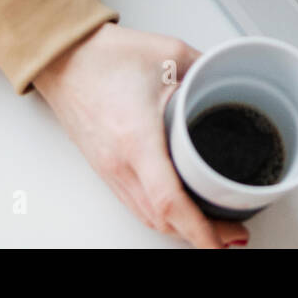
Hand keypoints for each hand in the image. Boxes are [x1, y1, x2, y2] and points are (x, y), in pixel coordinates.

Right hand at [33, 23, 249, 248]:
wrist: (62, 57)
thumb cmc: (105, 56)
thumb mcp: (171, 54)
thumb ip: (208, 70)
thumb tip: (234, 79)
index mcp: (137, 139)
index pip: (170, 200)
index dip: (200, 229)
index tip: (223, 243)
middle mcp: (120, 163)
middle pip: (162, 219)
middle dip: (201, 236)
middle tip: (235, 234)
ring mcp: (109, 169)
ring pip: (148, 216)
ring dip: (180, 230)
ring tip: (215, 231)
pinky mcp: (104, 168)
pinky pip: (136, 204)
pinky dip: (161, 216)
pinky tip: (179, 213)